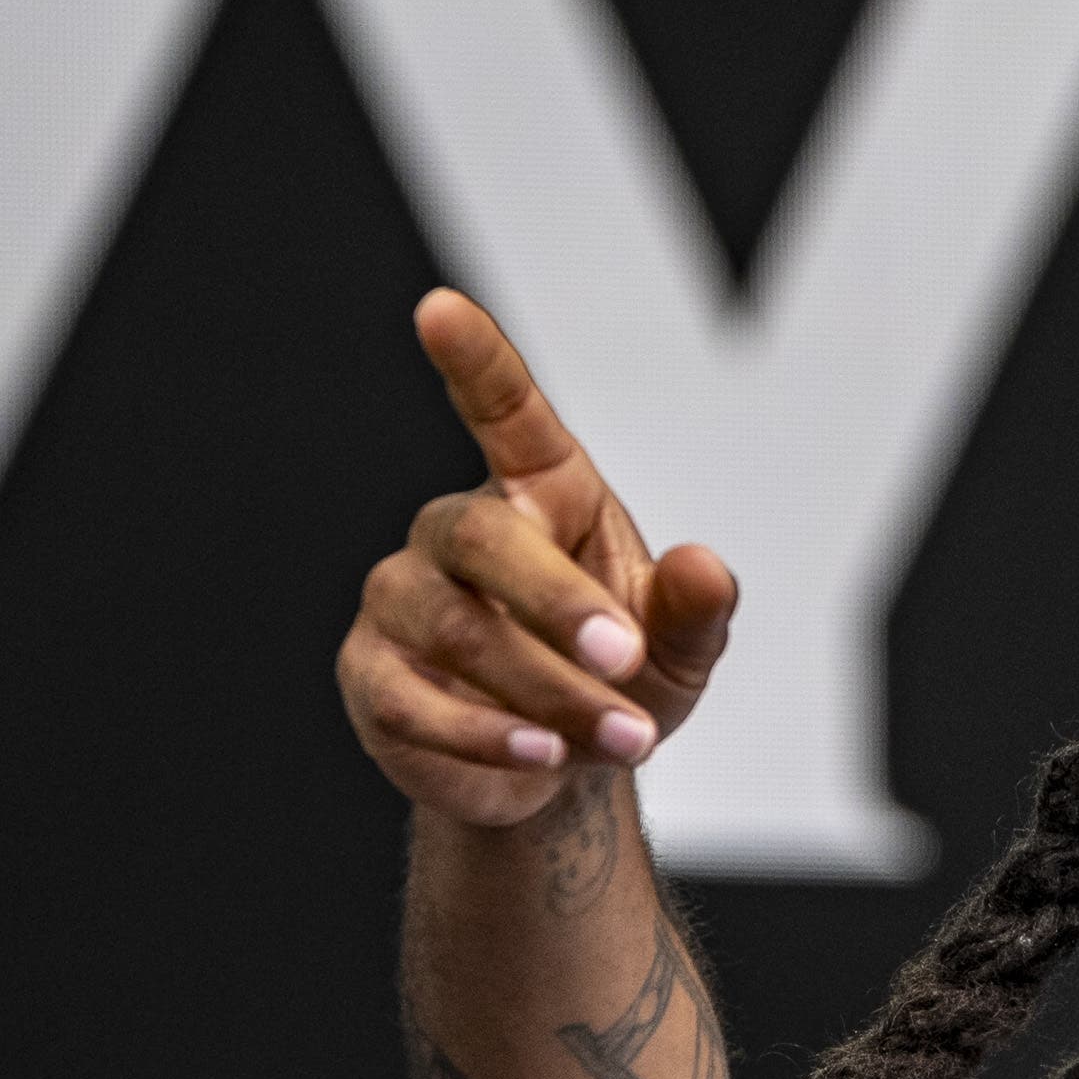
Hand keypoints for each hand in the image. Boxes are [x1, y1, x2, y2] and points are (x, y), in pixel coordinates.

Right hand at [337, 290, 738, 827]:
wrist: (561, 770)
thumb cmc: (619, 679)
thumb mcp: (681, 650)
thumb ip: (697, 610)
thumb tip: (706, 566)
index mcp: (539, 494)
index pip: (503, 412)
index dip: (473, 360)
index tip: (439, 308)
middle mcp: (455, 532)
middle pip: (479, 535)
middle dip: (556, 601)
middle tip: (627, 658)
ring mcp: (401, 601)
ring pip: (452, 628)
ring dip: (545, 689)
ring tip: (622, 737)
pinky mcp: (372, 678)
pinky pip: (414, 701)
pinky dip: (485, 734)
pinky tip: (542, 755)